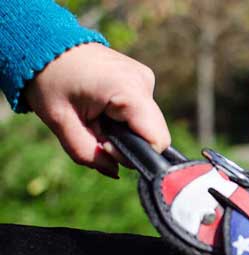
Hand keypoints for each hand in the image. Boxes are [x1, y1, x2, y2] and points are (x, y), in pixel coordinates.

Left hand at [24, 43, 169, 177]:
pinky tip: (103, 109)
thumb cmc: (50, 80)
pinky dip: (124, 119)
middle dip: (126, 143)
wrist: (46, 44)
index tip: (105, 146)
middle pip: (153, 134)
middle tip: (95, 132)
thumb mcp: (60, 123)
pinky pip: (141, 113)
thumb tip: (115, 172)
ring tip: (96, 118)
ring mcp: (146, 79)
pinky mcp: (142, 79)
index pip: (157, 140)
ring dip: (123, 132)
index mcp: (129, 90)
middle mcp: (145, 82)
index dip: (134, 154)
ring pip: (147, 125)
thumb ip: (88, 154)